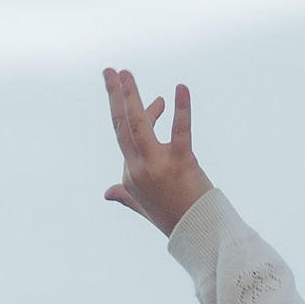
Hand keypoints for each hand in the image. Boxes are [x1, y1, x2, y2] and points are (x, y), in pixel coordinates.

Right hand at [103, 68, 211, 236]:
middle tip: (110, 71)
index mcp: (129, 175)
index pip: (126, 135)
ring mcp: (157, 165)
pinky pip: (179, 130)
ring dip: (131, 97)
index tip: (157, 102)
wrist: (197, 231)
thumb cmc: (172, 217)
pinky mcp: (180, 162)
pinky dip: (181, 108)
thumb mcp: (143, 205)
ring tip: (126, 74)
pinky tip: (180, 88)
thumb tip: (107, 193)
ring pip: (138, 125)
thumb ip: (125, 194)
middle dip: (115, 96)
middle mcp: (138, 168)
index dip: (137, 114)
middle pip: (121, 125)